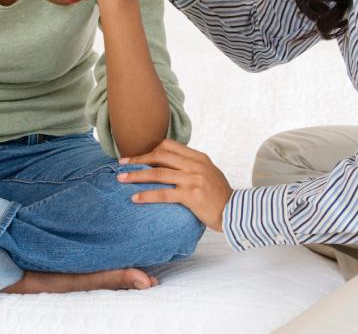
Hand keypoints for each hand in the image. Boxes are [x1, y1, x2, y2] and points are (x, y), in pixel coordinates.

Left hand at [117, 138, 232, 231]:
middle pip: (160, 156)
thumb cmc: (220, 195)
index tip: (136, 156)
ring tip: (121, 179)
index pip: (169, 146)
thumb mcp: (209, 172)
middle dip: (138, 160)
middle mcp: (195, 165)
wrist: (236, 212)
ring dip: (136, 176)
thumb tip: (171, 163)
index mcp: (198, 157)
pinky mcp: (191, 196)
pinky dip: (147, 195)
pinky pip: (164, 194)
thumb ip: (192, 165)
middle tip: (122, 165)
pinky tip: (135, 198)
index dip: (150, 150)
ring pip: (158, 173)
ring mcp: (193, 179)